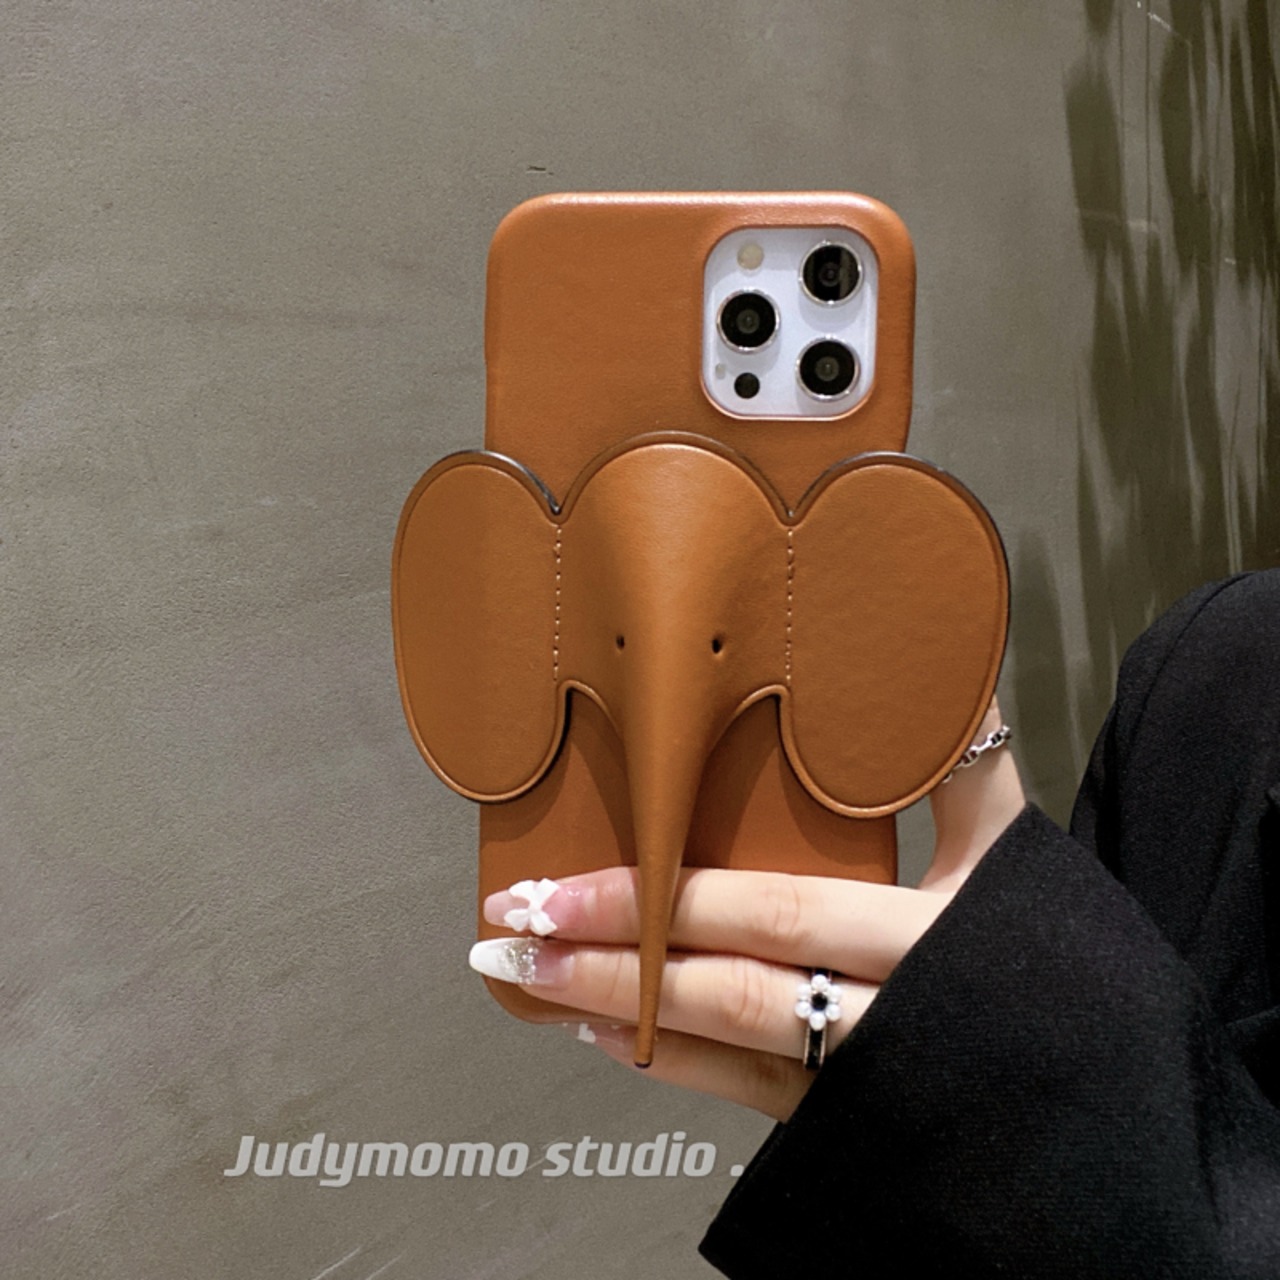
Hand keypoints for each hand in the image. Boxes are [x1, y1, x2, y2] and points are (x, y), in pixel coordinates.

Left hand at [471, 700, 1024, 1121]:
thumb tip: (945, 676)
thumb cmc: (1068, 975)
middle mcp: (886, 1021)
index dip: (659, 902)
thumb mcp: (1024, 861)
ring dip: (619, 1014)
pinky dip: (673, 1065)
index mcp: (928, 941)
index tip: (564, 883)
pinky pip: (746, 1098)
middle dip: (610, 960)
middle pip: (724, 987)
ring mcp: (860, 1085)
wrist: (1120, 1123)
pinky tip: (611, 1038)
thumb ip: (971, 770)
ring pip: (722, 1049)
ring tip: (535, 982)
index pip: (768, 914)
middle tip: (516, 932)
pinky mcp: (845, 1126)